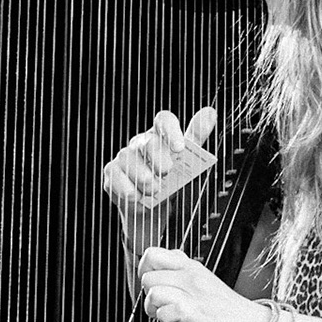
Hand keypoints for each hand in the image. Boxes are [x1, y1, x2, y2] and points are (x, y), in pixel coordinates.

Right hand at [101, 107, 216, 247]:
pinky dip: (126, 187)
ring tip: (154, 191)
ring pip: (128, 158)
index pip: (164, 120)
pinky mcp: (111, 173)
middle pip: (147, 141)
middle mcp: (141, 143)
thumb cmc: (171, 180)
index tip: (179, 148)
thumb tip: (210, 112)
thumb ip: (196, 137)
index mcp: (161, 135)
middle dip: (158, 157)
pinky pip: (114, 175)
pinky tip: (136, 196)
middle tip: (166, 172)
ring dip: (142, 176)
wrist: (153, 209)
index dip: (171, 131)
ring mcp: (124, 157)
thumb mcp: (188, 161)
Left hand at [138, 245, 263, 321]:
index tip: (152, 282)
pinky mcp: (192, 312)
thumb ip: (180, 272)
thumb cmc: (224, 306)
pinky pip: (163, 312)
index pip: (153, 253)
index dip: (144, 269)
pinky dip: (164, 320)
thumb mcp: (202, 278)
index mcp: (191, 265)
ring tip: (165, 313)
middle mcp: (190, 276)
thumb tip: (155, 273)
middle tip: (159, 302)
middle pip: (147, 276)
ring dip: (153, 308)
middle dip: (147, 292)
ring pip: (152, 292)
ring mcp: (192, 293)